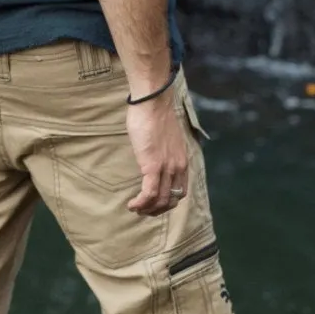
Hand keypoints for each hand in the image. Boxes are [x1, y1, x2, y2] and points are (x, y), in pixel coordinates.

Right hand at [126, 93, 189, 215]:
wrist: (152, 103)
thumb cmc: (155, 114)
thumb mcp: (165, 137)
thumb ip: (164, 150)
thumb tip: (154, 156)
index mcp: (182, 161)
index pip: (180, 191)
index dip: (167, 202)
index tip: (154, 203)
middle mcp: (178, 167)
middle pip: (171, 200)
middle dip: (157, 210)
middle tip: (143, 210)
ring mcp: (166, 168)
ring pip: (160, 200)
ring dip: (147, 209)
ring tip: (135, 208)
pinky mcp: (153, 166)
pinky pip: (149, 193)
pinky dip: (140, 203)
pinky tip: (132, 204)